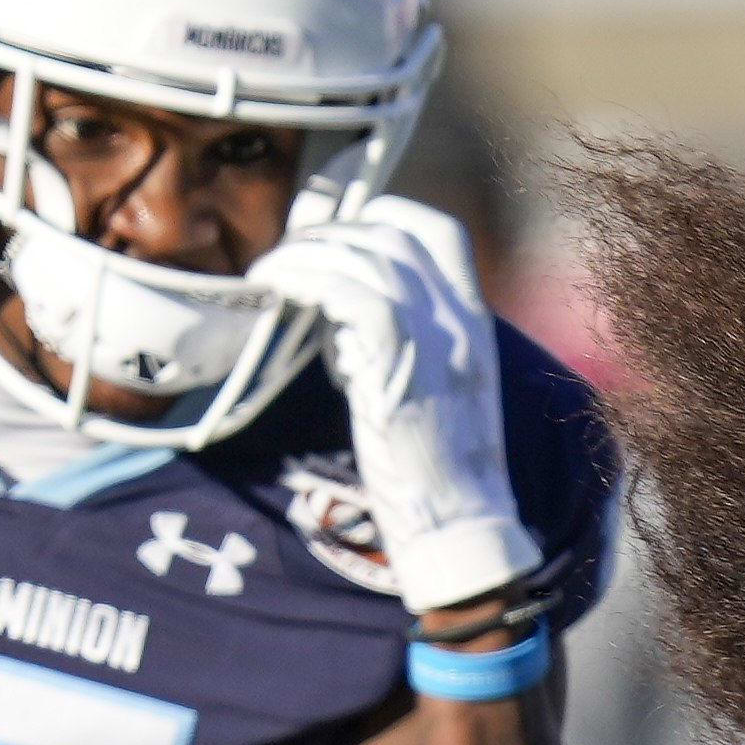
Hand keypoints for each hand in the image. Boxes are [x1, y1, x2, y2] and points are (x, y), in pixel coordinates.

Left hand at [258, 198, 543, 614]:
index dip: (379, 217)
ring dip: (305, 254)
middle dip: (329, 232)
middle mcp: (460, 320)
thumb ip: (402, 346)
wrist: (458, 527)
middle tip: (285, 259)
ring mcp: (436, 339)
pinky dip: (304, 280)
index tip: (331, 233)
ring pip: (367, 255)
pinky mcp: (401, 364)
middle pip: (393, 232)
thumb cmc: (433, 473)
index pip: (438, 232)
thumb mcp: (429, 392)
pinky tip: (274, 292)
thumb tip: (336, 315)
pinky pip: (348, 292)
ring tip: (269, 275)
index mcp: (474, 323)